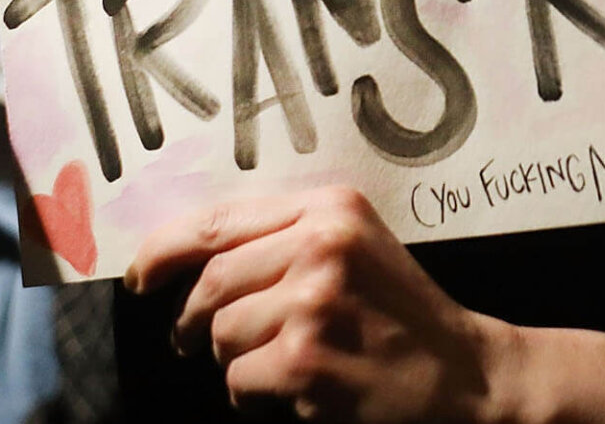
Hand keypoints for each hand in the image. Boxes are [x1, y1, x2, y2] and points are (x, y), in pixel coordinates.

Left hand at [127, 187, 518, 421]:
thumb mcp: (354, 247)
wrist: (464, 374)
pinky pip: (238, 380)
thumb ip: (285, 238)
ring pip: (221, 335)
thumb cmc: (400, 313)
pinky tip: (294, 391)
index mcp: (330, 208)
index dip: (164, 250)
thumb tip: (184, 257)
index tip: (140, 275)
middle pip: (211, 283)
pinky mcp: (305, 360)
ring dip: (235, 361)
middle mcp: (322, 246)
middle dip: (195, 320)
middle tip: (195, 340)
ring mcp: (313, 303)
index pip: (218, 221)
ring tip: (278, 364)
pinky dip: (254, 395)